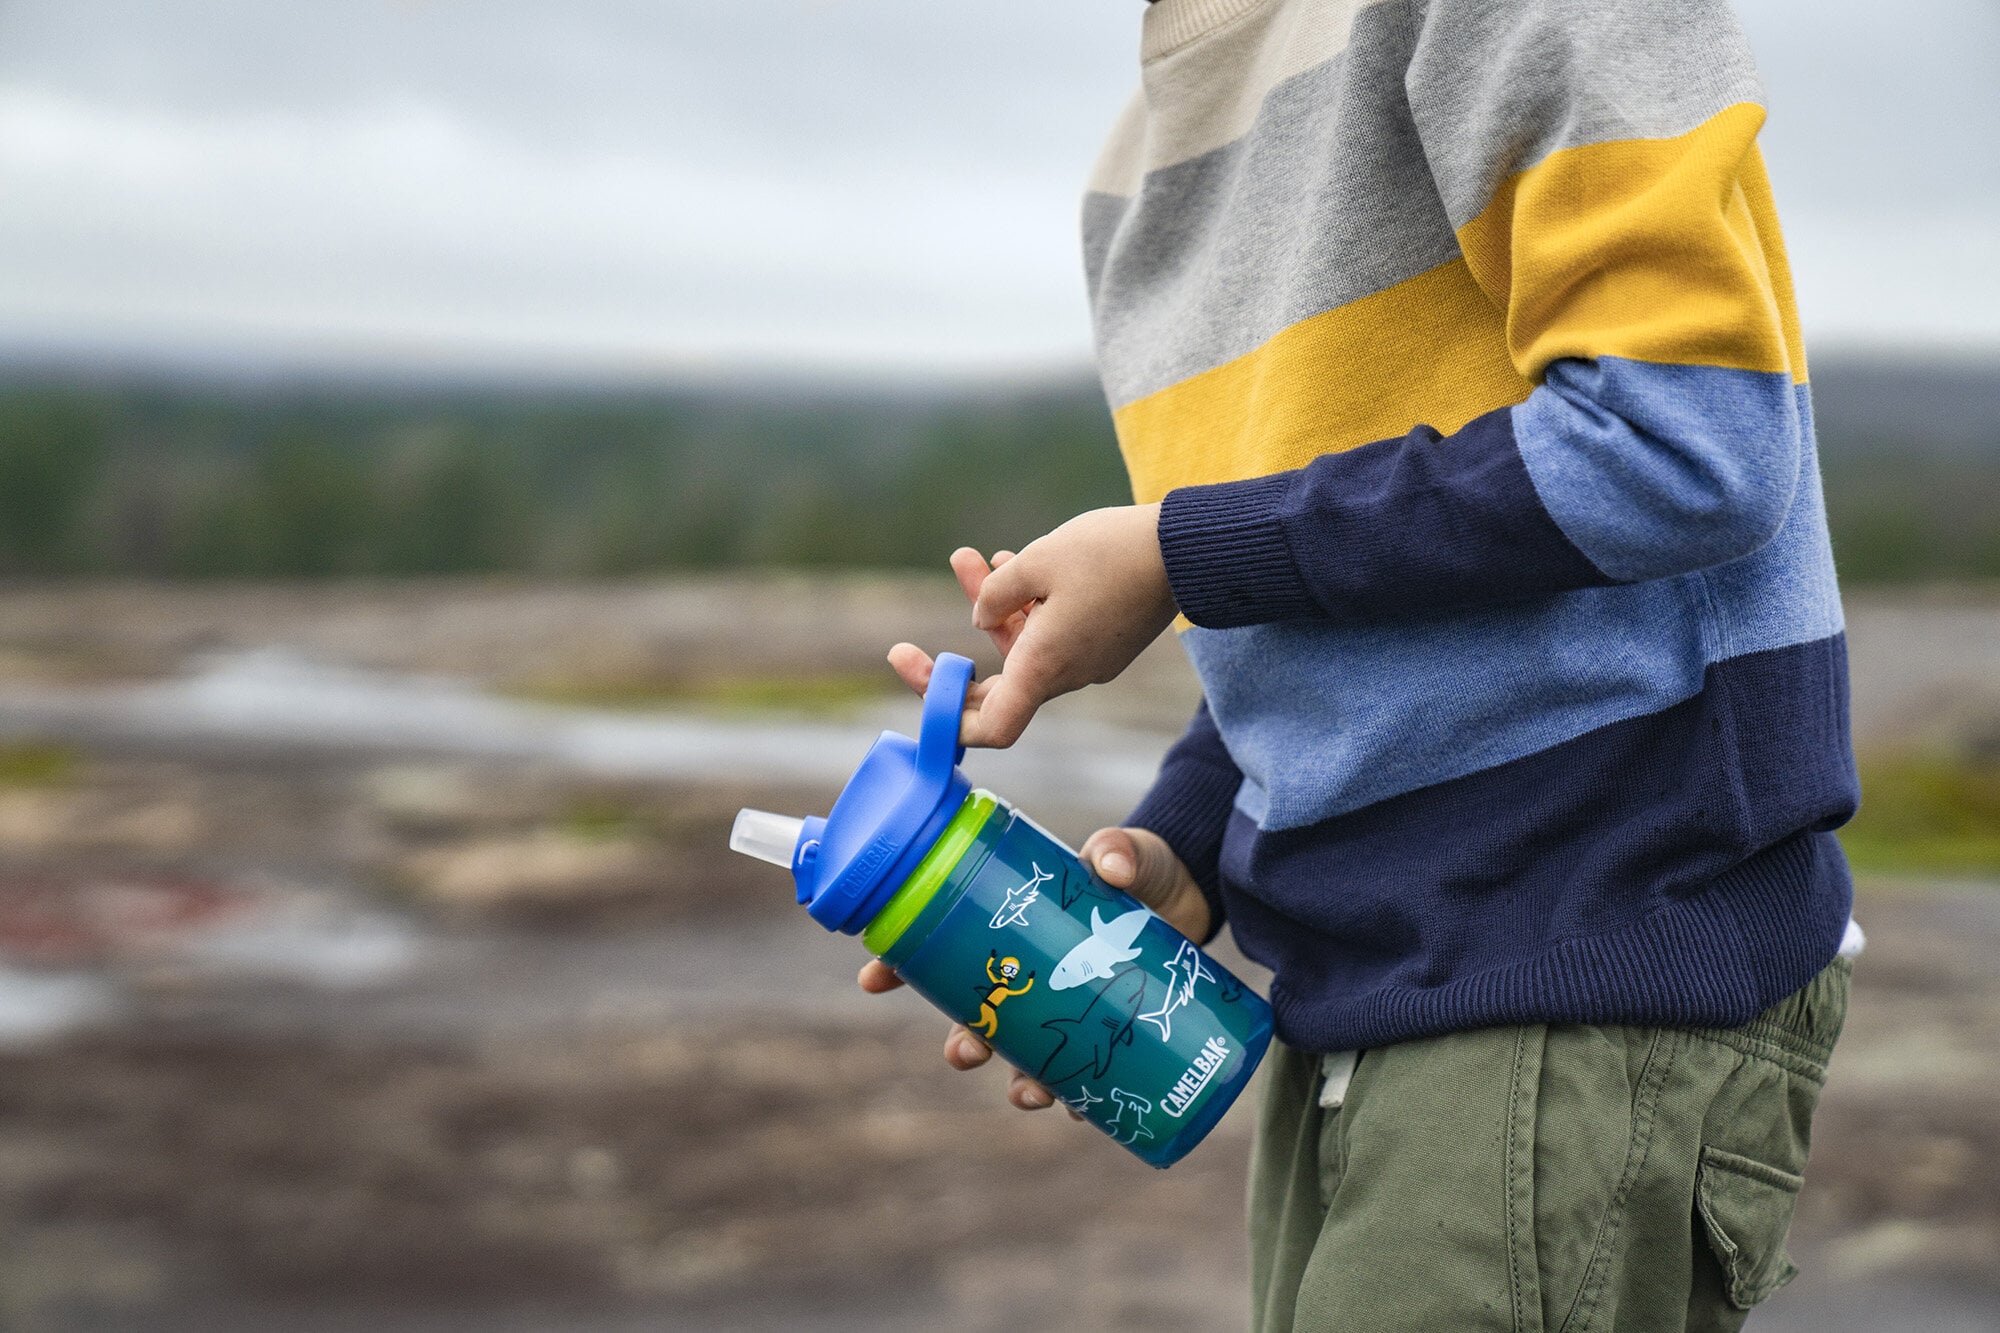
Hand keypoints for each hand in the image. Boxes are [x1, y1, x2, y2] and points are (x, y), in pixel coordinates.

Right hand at [857, 827, 1208, 1117]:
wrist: (1189, 894)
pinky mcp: (1104, 1032)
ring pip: (1024, 1058)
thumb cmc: (1139, 868)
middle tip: (965, 1051)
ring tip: (1028, 1094)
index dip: (900, 967)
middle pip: (977, 1018)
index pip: (940, 947)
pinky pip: (1082, 1078)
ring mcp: (1064, 1007)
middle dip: (964, 1042)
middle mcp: (1028, 975)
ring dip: (1018, 1082)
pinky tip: (1081, 1112)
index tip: (872, 980)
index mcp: (1011, 926)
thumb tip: (1108, 867)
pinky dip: (1078, 1100)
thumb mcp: (1128, 854)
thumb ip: (1118, 851)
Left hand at [887, 504, 1174, 748]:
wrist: (1187, 549)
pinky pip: (1052, 635)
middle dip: (952, 665)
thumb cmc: (1111, 554)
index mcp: (1046, 666)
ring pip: (1023, 647)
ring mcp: (1090, 660)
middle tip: (900, 650)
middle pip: (997, 689)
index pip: (994, 728)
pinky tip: (1014, 562)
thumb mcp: (1036, 561)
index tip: (923, 695)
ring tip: (968, 558)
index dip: (952, 722)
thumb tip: (980, 619)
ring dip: (992, 610)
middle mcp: (1067, 674)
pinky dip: (1028, 608)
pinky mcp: (1106, 641)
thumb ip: (995, 594)